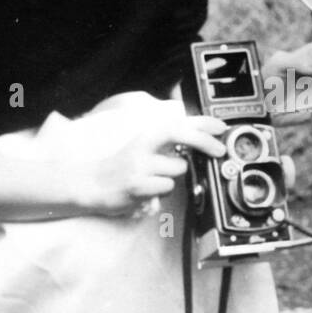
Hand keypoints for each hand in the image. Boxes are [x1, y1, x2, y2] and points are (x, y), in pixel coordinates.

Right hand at [84, 114, 226, 216]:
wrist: (90, 184)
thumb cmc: (122, 167)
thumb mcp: (144, 147)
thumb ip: (168, 142)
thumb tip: (198, 139)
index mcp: (146, 134)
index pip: (178, 121)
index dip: (202, 122)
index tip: (221, 127)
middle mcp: (143, 144)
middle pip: (180, 134)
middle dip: (205, 141)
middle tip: (219, 150)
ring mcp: (140, 164)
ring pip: (178, 168)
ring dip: (174, 175)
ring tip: (155, 178)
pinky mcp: (137, 184)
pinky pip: (166, 188)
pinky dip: (161, 191)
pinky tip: (147, 190)